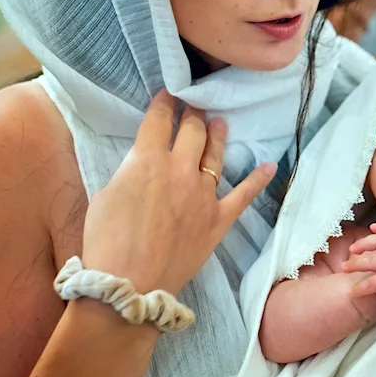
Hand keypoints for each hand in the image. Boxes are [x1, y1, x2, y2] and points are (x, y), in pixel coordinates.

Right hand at [81, 90, 276, 294]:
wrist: (130, 282)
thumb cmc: (106, 241)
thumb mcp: (105, 195)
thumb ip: (129, 174)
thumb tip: (142, 169)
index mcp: (146, 160)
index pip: (159, 121)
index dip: (164, 104)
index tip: (169, 95)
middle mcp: (179, 170)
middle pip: (191, 132)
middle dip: (193, 115)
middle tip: (195, 106)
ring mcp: (203, 194)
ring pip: (215, 155)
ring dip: (218, 135)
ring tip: (221, 123)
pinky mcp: (219, 218)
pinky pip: (244, 194)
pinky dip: (258, 179)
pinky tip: (270, 166)